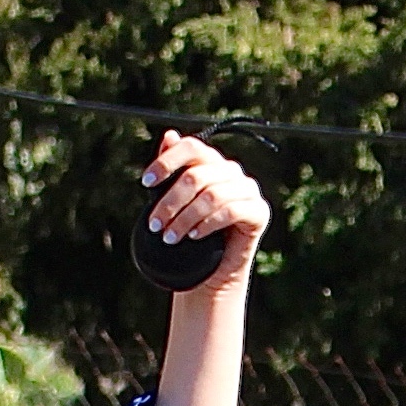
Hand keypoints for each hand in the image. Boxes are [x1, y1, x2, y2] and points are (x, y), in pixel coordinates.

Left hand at [139, 131, 270, 292]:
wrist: (212, 270)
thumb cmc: (192, 232)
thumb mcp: (175, 201)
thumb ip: (173, 172)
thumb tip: (170, 135)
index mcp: (212, 162)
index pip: (191, 147)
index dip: (167, 161)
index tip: (146, 183)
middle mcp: (232, 172)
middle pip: (196, 176)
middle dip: (170, 202)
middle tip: (155, 225)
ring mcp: (248, 190)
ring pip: (211, 195)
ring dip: (185, 218)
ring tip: (169, 237)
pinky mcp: (259, 212)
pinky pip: (231, 211)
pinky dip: (208, 224)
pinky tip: (194, 236)